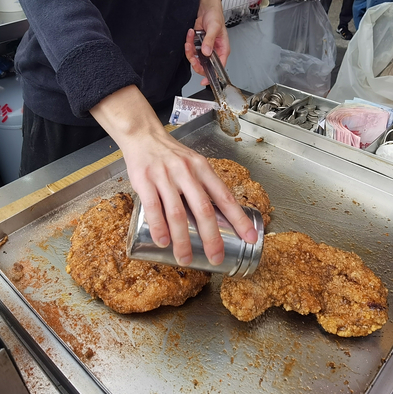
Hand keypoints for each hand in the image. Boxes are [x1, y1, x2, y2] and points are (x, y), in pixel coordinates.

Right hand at [91, 86, 257, 265]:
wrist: (143, 135)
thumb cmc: (171, 155)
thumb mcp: (193, 164)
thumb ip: (204, 186)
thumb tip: (219, 216)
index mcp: (202, 168)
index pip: (224, 197)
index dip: (239, 219)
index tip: (249, 238)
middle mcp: (186, 171)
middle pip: (203, 209)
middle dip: (211, 237)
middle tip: (216, 257)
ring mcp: (165, 176)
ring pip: (178, 213)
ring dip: (183, 239)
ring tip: (185, 258)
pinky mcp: (144, 180)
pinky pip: (153, 208)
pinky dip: (159, 227)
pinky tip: (163, 242)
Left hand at [184, 0, 228, 84]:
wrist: (205, 4)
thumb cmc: (215, 14)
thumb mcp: (215, 27)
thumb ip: (210, 40)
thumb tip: (207, 52)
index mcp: (222, 49)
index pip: (219, 67)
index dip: (212, 75)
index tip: (205, 80)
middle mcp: (213, 50)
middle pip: (205, 65)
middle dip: (196, 62)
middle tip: (192, 56)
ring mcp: (204, 47)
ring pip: (195, 58)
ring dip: (190, 50)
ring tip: (190, 39)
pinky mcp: (196, 43)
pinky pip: (190, 49)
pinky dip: (188, 43)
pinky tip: (190, 34)